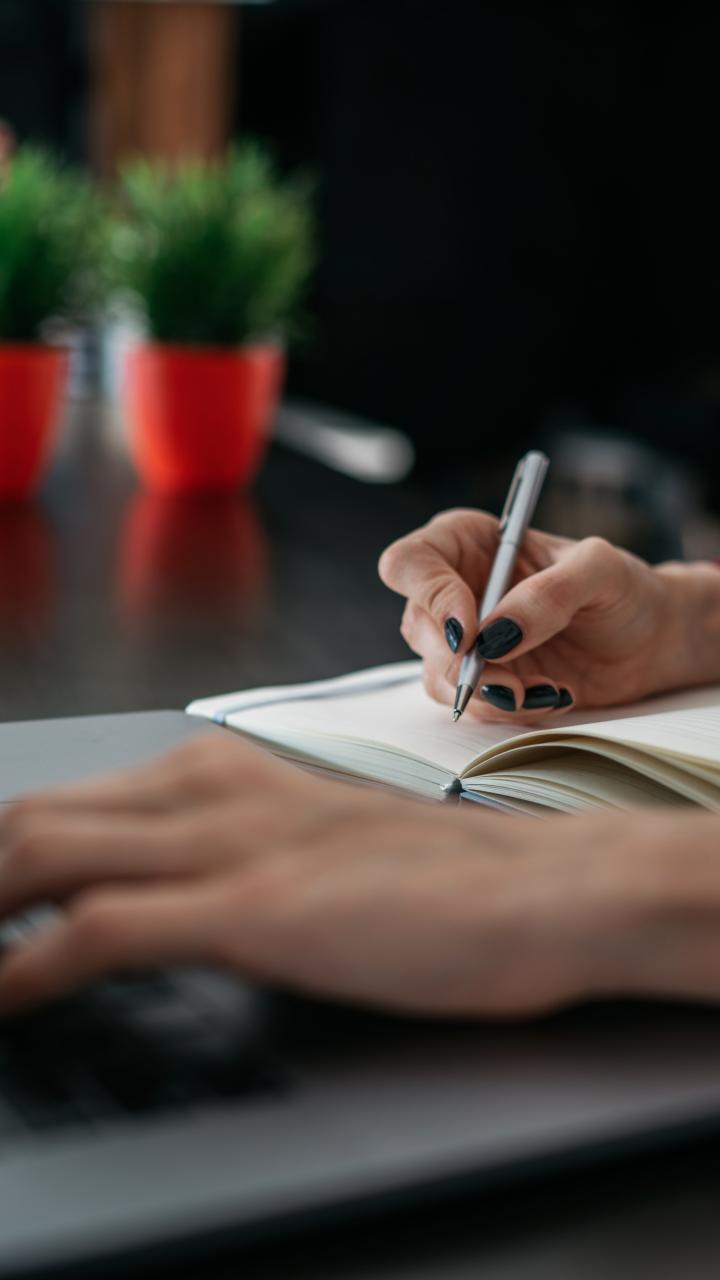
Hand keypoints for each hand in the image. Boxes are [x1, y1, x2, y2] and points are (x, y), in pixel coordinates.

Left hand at [2, 734, 719, 1016]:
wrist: (539, 889)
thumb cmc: (439, 878)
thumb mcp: (308, 847)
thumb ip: (234, 856)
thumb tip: (172, 893)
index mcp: (221, 769)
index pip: (68, 802)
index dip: (5, 854)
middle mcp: (209, 789)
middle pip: (33, 819)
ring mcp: (226, 844)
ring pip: (42, 854)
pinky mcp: (251, 908)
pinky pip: (97, 932)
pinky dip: (24, 974)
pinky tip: (4, 1004)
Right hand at [379, 509, 719, 717]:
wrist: (648, 640)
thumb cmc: (622, 589)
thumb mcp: (599, 570)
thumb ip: (549, 592)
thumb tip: (498, 632)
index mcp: (469, 542)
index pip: (410, 563)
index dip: (429, 596)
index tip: (470, 630)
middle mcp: (455, 589)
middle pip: (418, 627)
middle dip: (460, 662)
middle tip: (508, 680)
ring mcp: (466, 639)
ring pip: (436, 674)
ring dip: (487, 692)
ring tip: (543, 690)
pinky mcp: (483, 680)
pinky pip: (470, 704)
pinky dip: (507, 709)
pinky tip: (549, 695)